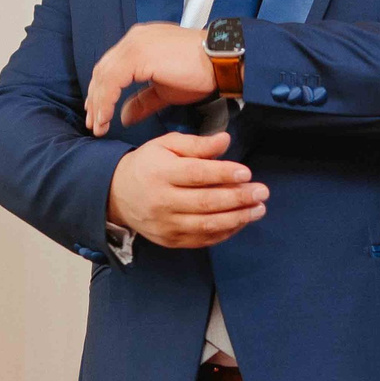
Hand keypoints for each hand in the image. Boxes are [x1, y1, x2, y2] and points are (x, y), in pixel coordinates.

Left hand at [85, 22, 217, 134]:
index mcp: (139, 43)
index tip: (98, 113)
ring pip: (104, 76)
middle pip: (103, 71)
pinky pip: (113, 80)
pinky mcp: (138, 54)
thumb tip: (125, 116)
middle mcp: (134, 39)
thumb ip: (143, 101)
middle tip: (94, 123)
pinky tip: (106, 118)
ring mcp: (135, 44)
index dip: (102, 92)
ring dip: (99, 103)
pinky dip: (106, 101)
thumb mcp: (165, 90)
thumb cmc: (200, 72)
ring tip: (99, 126)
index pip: (111, 67)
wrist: (221, 62)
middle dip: (96, 99)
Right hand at [106, 131, 268, 249]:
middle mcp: (162, 201)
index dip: (223, 173)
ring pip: (207, 224)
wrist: (117, 194)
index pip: (197, 174)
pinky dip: (225, 232)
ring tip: (259, 209)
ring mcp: (166, 224)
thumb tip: (225, 140)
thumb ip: (196, 144)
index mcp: (160, 173)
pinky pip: (203, 239)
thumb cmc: (147, 165)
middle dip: (238, 198)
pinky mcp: (170, 240)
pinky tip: (242, 221)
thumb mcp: (166, 145)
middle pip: (206, 202)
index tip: (247, 172)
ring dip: (238, 218)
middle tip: (262, 192)